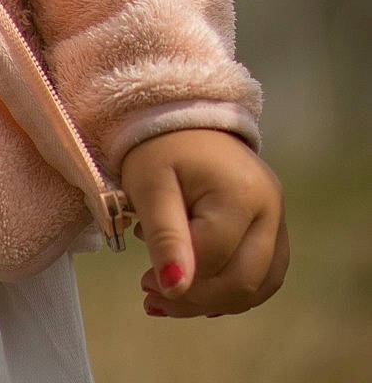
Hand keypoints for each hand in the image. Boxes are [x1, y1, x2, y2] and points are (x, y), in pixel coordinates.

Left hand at [119, 128, 288, 318]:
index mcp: (242, 193)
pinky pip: (262, 275)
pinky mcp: (274, 228)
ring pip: (258, 285)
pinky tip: (199, 294)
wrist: (181, 119)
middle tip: (153, 297)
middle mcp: (271, 208)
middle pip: (243, 280)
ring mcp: (278, 218)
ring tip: (171, 300)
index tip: (144, 283)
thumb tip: (174, 288)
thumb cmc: (160, 148)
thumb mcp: (150, 186)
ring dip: (214, 302)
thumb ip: (164, 236)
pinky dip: (231, 290)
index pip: (213, 259)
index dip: (179, 279)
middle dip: (196, 299)